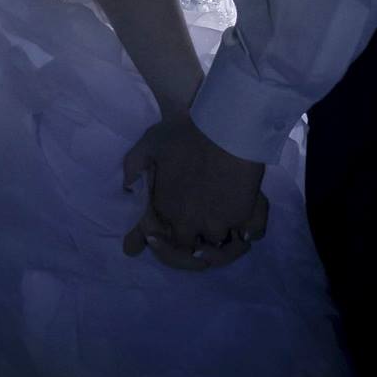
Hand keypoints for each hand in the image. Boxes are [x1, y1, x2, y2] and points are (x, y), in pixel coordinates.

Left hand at [122, 111, 268, 272]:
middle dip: (193, 242)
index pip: (161, 241)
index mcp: (165, 208)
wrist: (225, 126)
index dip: (164, 238)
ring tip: (225, 224)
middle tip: (201, 232)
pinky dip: (250, 231)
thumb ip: (133, 168)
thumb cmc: (186, 133)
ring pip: (217, 243)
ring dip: (220, 236)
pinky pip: (250, 235)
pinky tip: (247, 225)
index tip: (169, 232)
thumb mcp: (149, 144)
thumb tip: (126, 189)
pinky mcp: (242, 217)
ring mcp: (216, 223)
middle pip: (189, 250)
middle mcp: (188, 223)